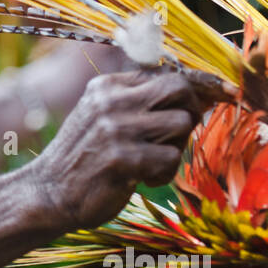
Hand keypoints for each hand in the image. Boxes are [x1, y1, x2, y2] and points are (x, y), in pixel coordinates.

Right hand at [24, 67, 224, 234]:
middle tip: (177, 135)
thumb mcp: (102, 117)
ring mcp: (114, 129)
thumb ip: (139, 102)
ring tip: (153, 160)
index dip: (196, 87)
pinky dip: (164, 174)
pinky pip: (170, 158)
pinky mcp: (121, 159)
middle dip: (190, 111)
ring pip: (180, 123)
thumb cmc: (85, 157)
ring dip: (176, 147)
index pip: (166, 74)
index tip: (219, 94)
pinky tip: (142, 179)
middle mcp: (110, 101)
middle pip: (179, 89)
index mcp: (106, 86)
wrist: (48, 193)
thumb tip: (200, 93)